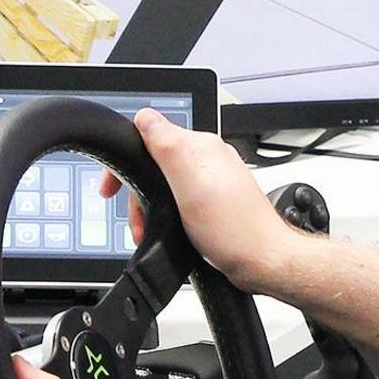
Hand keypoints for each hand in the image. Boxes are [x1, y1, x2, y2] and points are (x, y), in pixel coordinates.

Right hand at [103, 108, 305, 294]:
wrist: (263, 261)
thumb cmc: (234, 230)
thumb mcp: (190, 186)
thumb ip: (167, 147)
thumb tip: (145, 116)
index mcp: (201, 147)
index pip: (150, 136)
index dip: (127, 162)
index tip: (114, 188)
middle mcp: (208, 158)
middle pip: (156, 163)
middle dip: (139, 193)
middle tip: (136, 220)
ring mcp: (213, 179)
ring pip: (166, 184)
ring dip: (151, 207)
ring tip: (150, 229)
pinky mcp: (215, 199)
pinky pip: (180, 198)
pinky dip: (168, 214)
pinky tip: (172, 229)